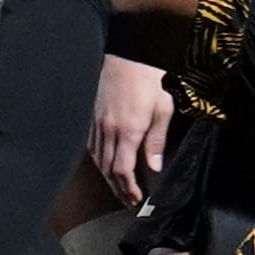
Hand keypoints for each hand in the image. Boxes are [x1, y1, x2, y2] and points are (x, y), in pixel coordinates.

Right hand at [88, 55, 173, 204]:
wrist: (128, 53)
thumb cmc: (149, 79)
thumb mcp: (163, 108)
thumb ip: (157, 140)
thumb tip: (154, 167)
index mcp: (128, 130)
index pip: (122, 170)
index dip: (128, 188)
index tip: (135, 199)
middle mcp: (108, 130)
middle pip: (108, 169)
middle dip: (118, 188)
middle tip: (128, 201)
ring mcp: (97, 123)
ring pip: (98, 159)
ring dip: (107, 177)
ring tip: (118, 188)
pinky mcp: (93, 116)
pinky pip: (92, 146)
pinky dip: (98, 160)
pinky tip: (105, 165)